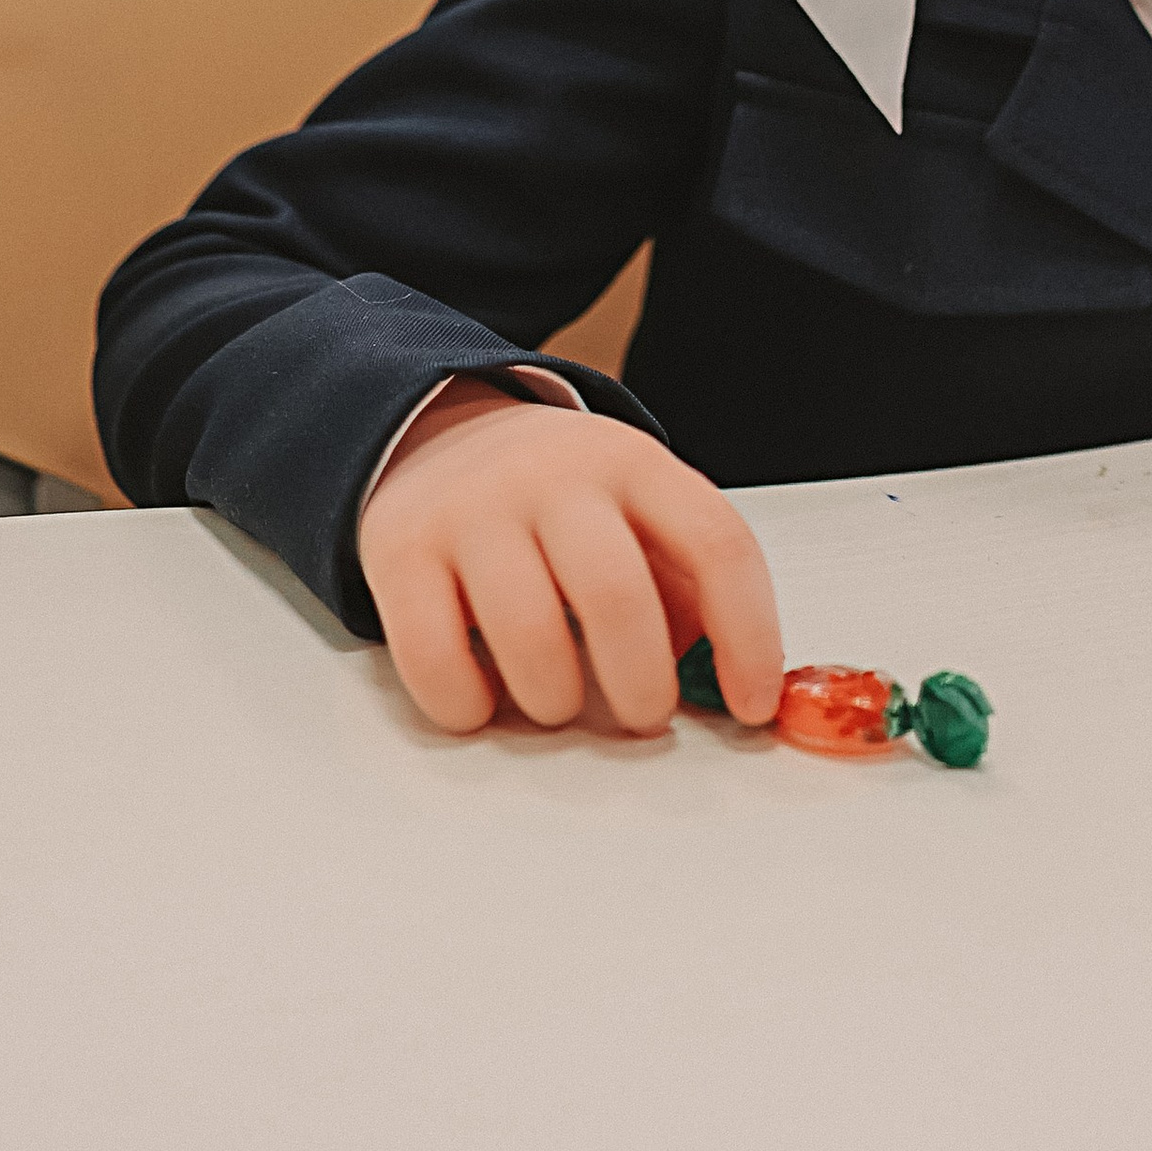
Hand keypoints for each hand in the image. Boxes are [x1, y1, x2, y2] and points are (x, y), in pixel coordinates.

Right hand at [358, 382, 783, 737]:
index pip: (716, 544)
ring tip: (560, 699)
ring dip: (557, 702)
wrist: (439, 436)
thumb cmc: (557, 500)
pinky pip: (436, 660)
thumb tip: (727, 681)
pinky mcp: (400, 551)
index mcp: (633, 463)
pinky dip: (469, 706)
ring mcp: (473, 509)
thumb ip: (687, 585)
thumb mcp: (637, 513)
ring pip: (530, 637)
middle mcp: (554, 476)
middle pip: (617, 596)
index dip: (748, 635)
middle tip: (643, 714)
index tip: (751, 705)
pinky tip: (487, 694)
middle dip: (642, 685)